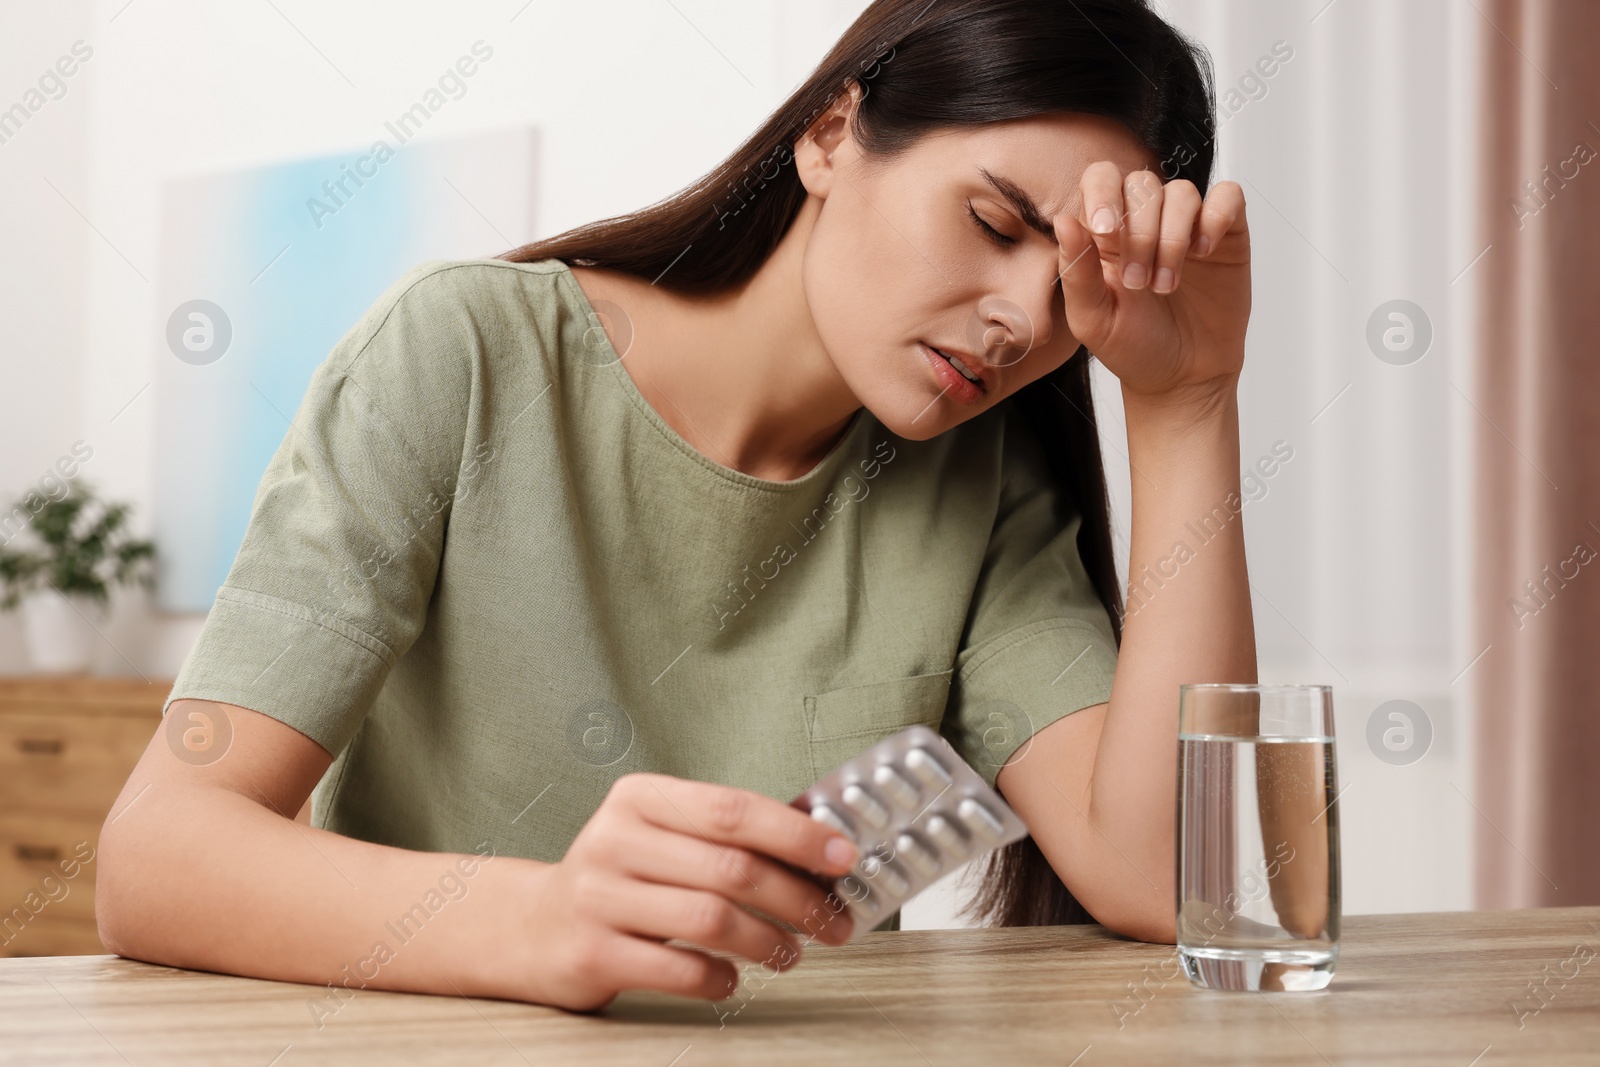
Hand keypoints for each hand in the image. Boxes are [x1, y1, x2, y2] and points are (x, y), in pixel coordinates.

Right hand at [519, 773, 857, 1010]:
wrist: (533, 926)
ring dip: (768, 942)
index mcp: (639, 798)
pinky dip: (720, 978)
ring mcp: (599, 898)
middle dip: (798, 899)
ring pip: (711, 919)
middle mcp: (615, 840)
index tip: (843, 856)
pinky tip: (732, 978)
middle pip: (731, 868)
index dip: (796, 834)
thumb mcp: (659, 836)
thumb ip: (723, 836)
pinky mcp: (592, 953)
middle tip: (833, 921)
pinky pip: (679, 969)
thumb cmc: (620, 878)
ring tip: (790, 953)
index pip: (732, 809)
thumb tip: (820, 851)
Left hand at [1054, 163, 1250, 399]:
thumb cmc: (1132, 347)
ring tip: (1166, 286)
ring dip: (1172, 238)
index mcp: (1107, 233)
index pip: (1102, 178)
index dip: (1103, 194)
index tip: (1105, 232)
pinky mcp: (1226, 235)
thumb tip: (1062, 219)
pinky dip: (1215, 217)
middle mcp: (1147, 221)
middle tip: (1138, 283)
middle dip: (1139, 232)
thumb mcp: (1093, 318)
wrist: (1181, 378)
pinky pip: (1228, 197)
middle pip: (1142, 184)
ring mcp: (1188, 225)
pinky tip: (1203, 253)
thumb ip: (1077, 270)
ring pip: (1182, 191)